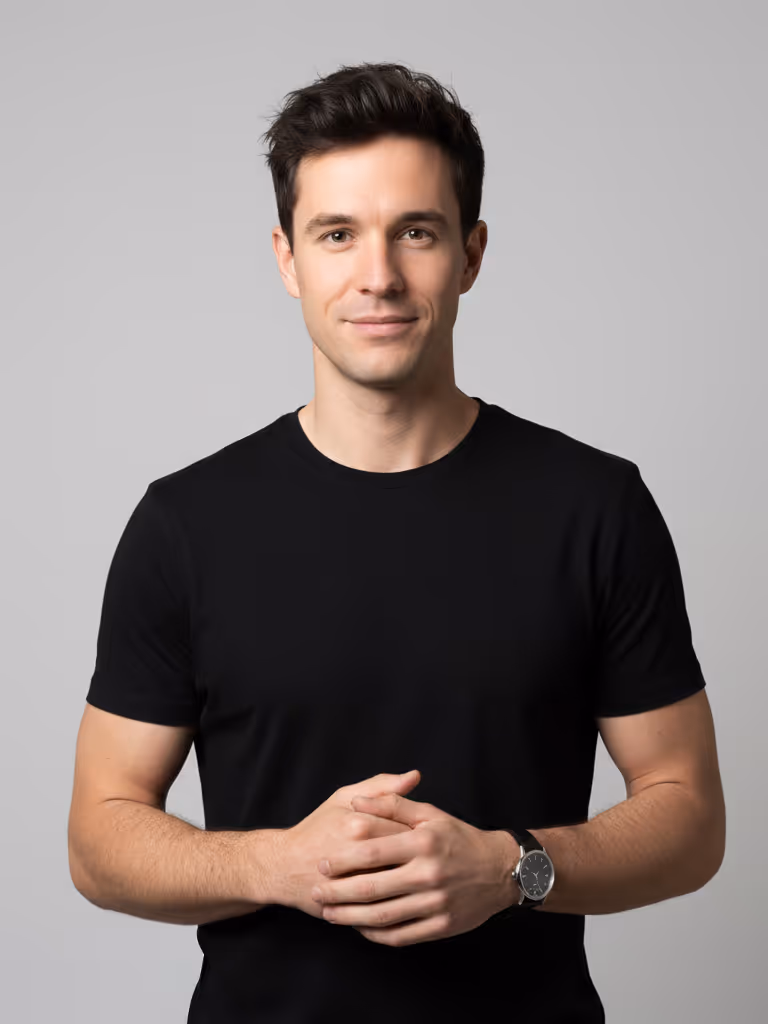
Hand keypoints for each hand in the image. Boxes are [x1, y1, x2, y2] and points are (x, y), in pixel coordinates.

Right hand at [276, 770, 421, 918]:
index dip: (422, 832)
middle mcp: (358, 854)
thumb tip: (415, 775)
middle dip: (420, 859)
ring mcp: (354, 884)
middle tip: (424, 858)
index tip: (426, 835)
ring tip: (414, 876)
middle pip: (407, 858)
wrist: (284, 866)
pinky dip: (399, 903)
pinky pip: (387, 907)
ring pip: (400, 885)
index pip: (408, 828)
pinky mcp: (352, 908)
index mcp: (360, 824)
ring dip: (412, 882)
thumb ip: (382, 787)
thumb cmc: (318, 828)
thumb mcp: (344, 798)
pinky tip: (402, 896)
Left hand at [311, 791, 511, 945]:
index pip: (373, 853)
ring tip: (330, 914)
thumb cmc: (460, 837)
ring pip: (383, 916)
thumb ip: (393, 804)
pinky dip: (376, 935)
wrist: (500, 870)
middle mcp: (429, 874)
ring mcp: (435, 903)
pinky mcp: (441, 926)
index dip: (343, 860)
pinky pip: (401, 935)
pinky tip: (360, 929)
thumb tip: (358, 801)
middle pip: (372, 888)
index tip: (322, 865)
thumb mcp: (430, 813)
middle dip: (339, 893)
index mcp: (423, 843)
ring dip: (351, 918)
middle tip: (317, 893)